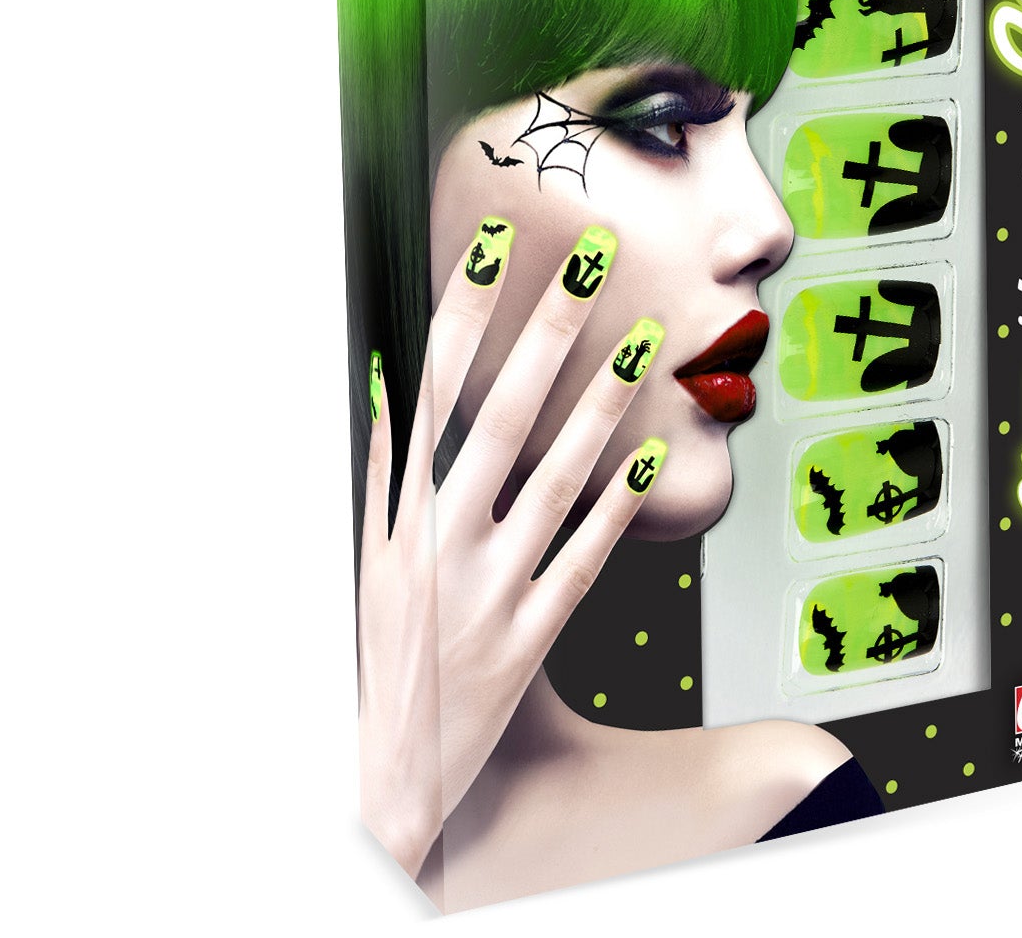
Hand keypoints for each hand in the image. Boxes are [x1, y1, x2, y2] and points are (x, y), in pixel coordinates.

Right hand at [356, 226, 662, 876]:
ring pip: (555, 477)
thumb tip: (394, 382)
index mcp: (397, 515)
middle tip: (588, 257)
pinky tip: (650, 457)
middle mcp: (441, 544)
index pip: (430, 391)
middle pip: (498, 415)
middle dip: (544, 330)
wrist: (395, 774)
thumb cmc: (386, 652)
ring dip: (601, 401)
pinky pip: (585, 559)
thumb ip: (383, 472)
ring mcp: (491, 590)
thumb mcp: (371, 558)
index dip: (461, 315)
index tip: (491, 247)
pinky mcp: (533, 633)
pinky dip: (617, 508)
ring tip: (642, 336)